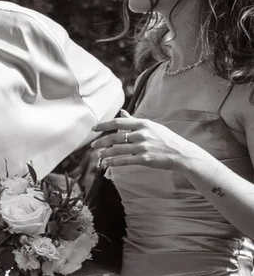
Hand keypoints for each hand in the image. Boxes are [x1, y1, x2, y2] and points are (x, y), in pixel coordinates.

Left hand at [94, 113, 213, 182]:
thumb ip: (134, 121)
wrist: (182, 153)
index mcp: (144, 124)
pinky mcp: (145, 159)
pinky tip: (106, 163)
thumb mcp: (152, 126)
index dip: (104, 125)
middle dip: (101, 141)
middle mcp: (143, 134)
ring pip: (117, 149)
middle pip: (115, 137)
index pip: (119, 122)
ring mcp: (144, 147)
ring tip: (99, 154)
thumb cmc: (166, 139)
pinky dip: (113, 162)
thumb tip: (122, 112)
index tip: (93, 128)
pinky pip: (124, 160)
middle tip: (92, 145)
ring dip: (105, 153)